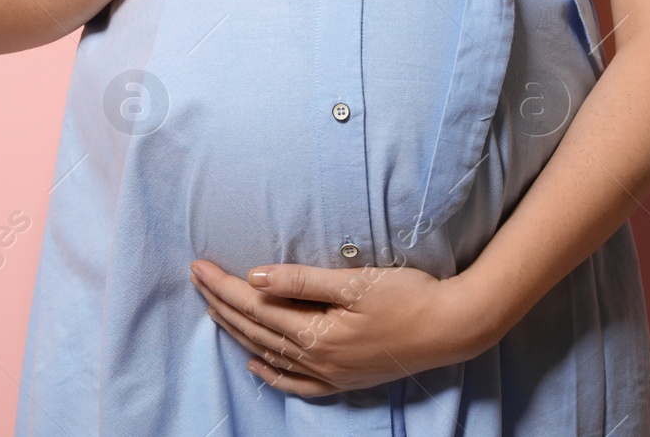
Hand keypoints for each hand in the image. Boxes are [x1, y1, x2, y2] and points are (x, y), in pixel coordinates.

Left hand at [188, 258, 493, 396]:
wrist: (454, 328)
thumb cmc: (409, 297)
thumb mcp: (355, 281)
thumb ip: (302, 282)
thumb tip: (254, 278)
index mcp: (317, 332)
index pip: (256, 306)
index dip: (224, 285)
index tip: (198, 265)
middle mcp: (317, 358)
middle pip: (256, 329)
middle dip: (221, 304)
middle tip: (195, 279)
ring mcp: (331, 373)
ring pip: (270, 353)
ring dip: (238, 332)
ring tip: (213, 311)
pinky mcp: (346, 379)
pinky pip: (299, 383)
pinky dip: (273, 374)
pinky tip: (257, 365)